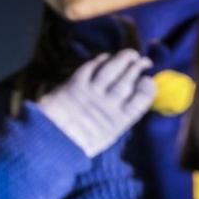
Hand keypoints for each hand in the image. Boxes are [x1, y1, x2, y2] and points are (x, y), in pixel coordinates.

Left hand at [36, 49, 155, 157]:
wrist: (49, 143)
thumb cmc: (78, 145)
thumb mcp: (105, 137)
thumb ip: (118, 119)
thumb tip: (132, 101)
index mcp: (119, 121)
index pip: (141, 99)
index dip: (148, 87)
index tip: (148, 79)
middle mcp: (108, 104)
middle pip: (127, 80)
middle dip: (137, 67)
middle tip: (143, 60)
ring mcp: (90, 93)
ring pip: (111, 70)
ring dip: (122, 59)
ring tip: (130, 54)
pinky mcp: (73, 85)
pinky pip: (89, 68)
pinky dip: (98, 61)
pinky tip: (105, 57)